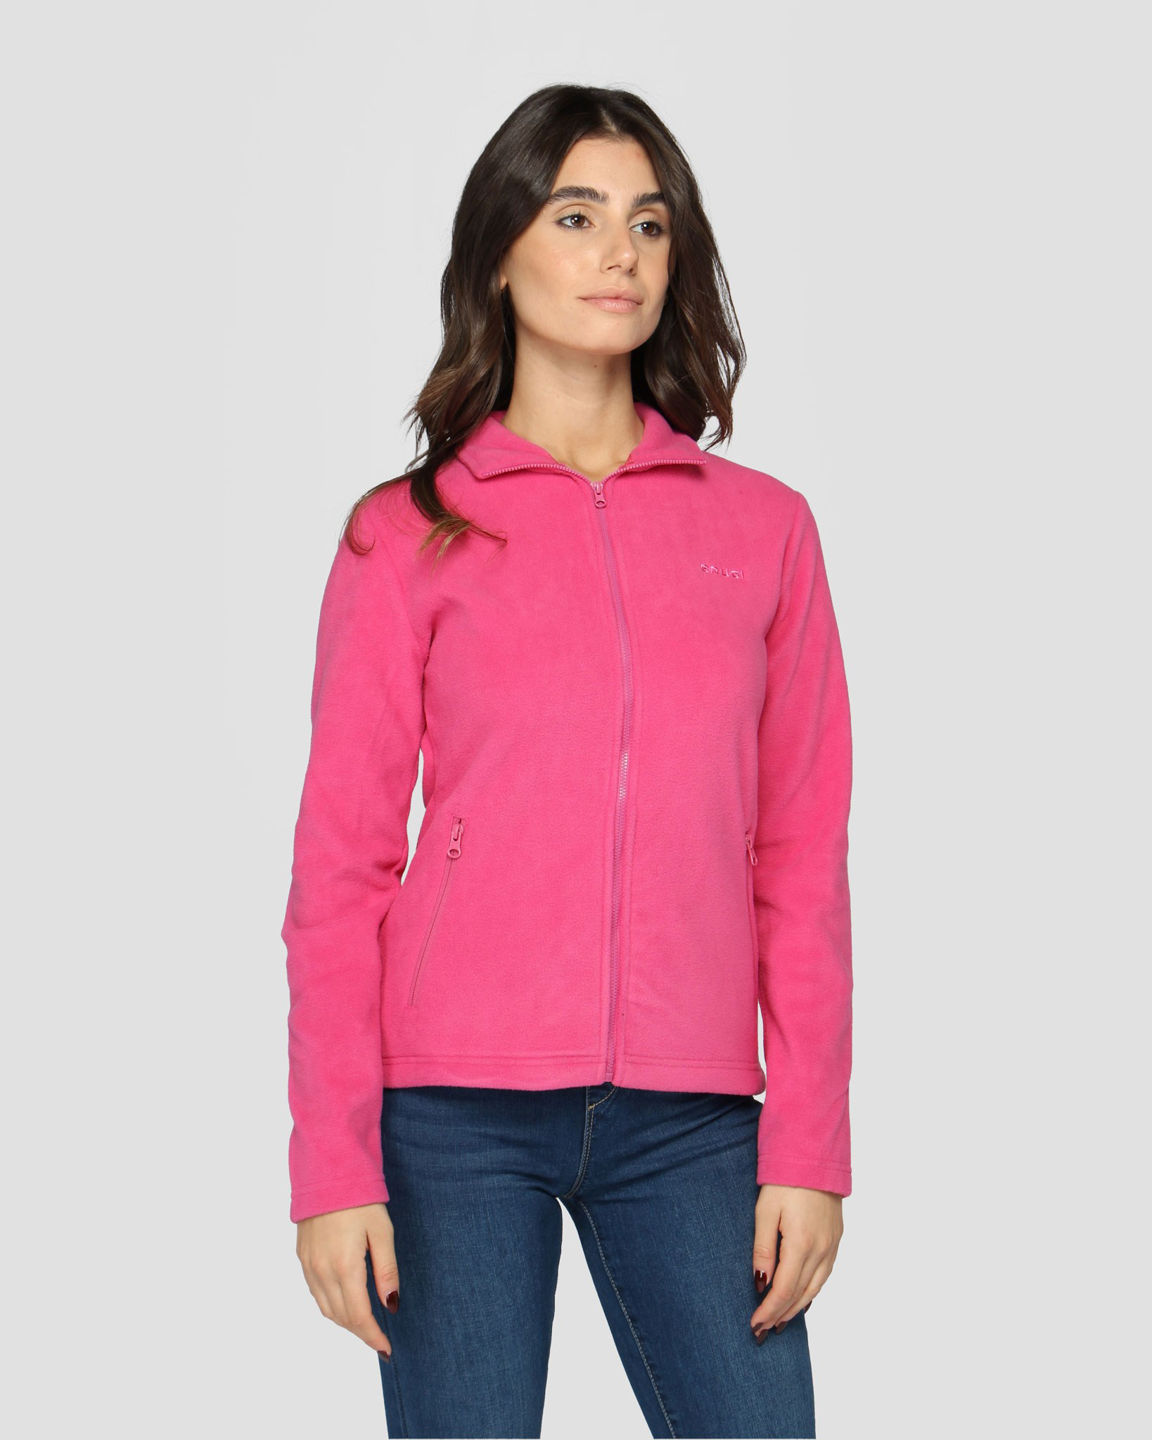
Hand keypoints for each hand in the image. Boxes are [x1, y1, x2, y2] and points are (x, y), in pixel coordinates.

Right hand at [296, 1202, 398, 1358]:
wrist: (327, 1173)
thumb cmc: (360, 1200)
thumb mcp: (382, 1232)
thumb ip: (386, 1270)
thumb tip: (391, 1305)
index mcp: (345, 1266)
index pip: (359, 1316)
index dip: (373, 1336)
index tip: (387, 1349)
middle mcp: (322, 1271)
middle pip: (342, 1317)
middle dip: (361, 1332)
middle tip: (380, 1339)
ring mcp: (309, 1265)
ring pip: (326, 1308)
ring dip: (345, 1321)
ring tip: (365, 1325)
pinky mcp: (303, 1257)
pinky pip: (316, 1293)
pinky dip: (331, 1306)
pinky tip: (345, 1302)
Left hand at [750, 1184, 842, 1340]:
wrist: (815, 1156)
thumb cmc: (785, 1180)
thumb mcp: (765, 1211)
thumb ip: (763, 1248)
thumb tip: (760, 1283)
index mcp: (802, 1243)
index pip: (784, 1289)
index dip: (769, 1310)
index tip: (755, 1325)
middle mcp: (821, 1249)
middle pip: (800, 1293)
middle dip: (781, 1315)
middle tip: (763, 1331)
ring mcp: (832, 1245)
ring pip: (816, 1287)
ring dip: (797, 1307)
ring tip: (780, 1320)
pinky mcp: (836, 1238)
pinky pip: (825, 1274)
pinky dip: (811, 1290)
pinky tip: (802, 1296)